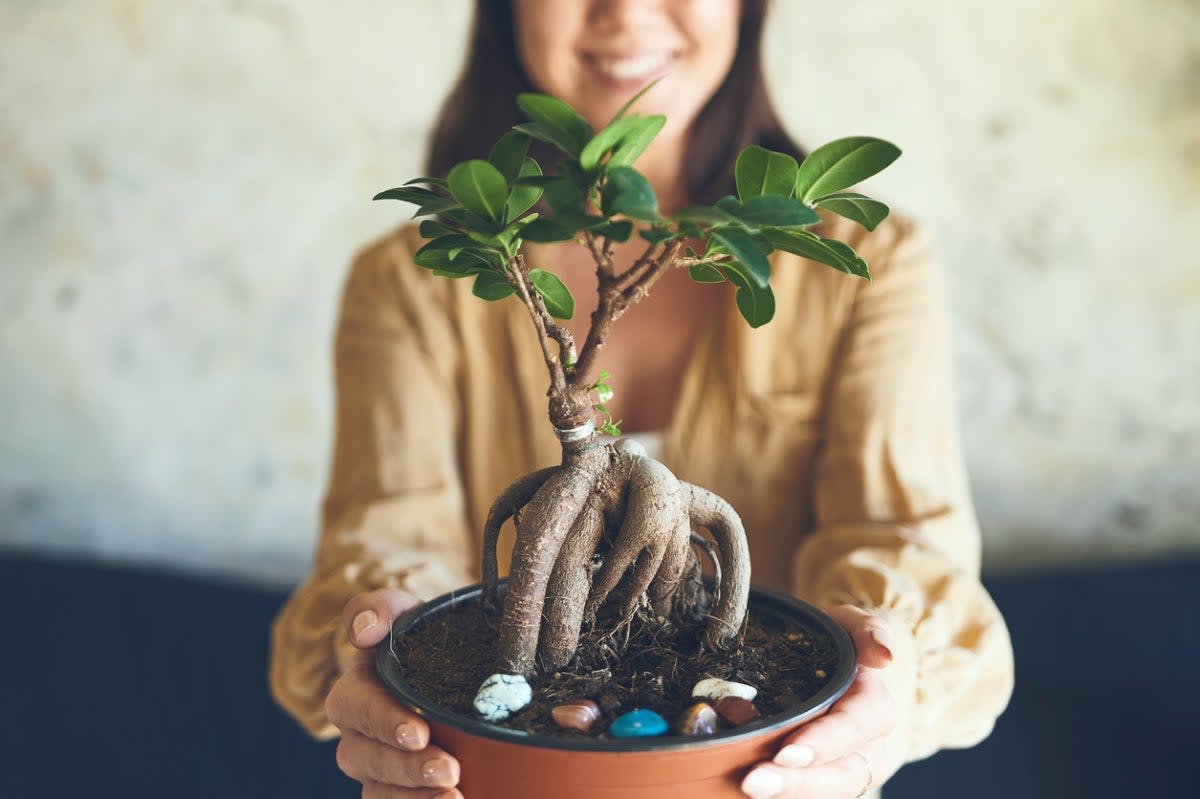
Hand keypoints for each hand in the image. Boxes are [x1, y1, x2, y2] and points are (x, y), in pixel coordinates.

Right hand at [325, 589, 463, 798]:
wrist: (459, 666)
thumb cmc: (427, 639)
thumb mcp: (408, 613)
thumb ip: (382, 608)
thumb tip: (363, 631)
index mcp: (358, 690)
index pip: (353, 707)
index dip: (382, 722)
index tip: (419, 732)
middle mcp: (361, 735)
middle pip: (366, 759)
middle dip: (405, 768)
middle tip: (449, 769)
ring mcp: (378, 768)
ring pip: (378, 794)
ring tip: (455, 796)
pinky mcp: (401, 791)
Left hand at [740, 605, 900, 798]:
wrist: (819, 668)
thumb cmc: (831, 646)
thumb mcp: (849, 625)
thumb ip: (867, 630)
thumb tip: (885, 656)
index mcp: (875, 709)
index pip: (856, 728)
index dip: (824, 742)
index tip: (787, 751)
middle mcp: (865, 750)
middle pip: (840, 775)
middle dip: (798, 782)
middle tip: (753, 781)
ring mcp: (841, 772)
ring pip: (823, 793)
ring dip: (785, 793)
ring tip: (747, 788)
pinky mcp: (816, 783)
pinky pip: (801, 796)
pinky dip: (777, 796)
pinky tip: (737, 792)